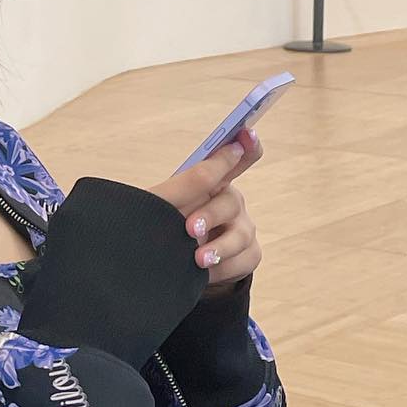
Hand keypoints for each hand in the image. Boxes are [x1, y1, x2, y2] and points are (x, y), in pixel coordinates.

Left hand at [150, 132, 263, 289]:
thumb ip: (193, 179)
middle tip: (189, 229)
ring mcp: (241, 227)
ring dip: (220, 248)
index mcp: (209, 181)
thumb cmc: (159, 228)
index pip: (238, 154)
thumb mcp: (163, 204)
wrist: (158, 269)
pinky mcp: (247, 254)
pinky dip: (224, 267)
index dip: (246, 143)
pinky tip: (203, 272)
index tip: (245, 134)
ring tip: (197, 260)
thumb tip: (230, 149)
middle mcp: (228, 200)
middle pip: (231, 200)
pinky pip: (248, 258)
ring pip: (243, 233)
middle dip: (211, 216)